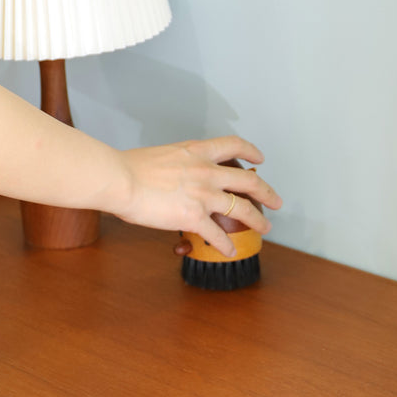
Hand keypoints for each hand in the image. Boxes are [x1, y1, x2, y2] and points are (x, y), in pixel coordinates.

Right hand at [113, 136, 281, 256]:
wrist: (120, 179)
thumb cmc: (129, 167)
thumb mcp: (162, 156)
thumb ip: (177, 165)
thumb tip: (176, 175)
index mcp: (197, 152)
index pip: (233, 145)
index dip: (251, 151)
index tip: (259, 159)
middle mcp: (207, 171)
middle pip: (248, 181)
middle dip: (267, 192)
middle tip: (277, 201)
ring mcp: (204, 195)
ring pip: (243, 209)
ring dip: (258, 220)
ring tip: (265, 228)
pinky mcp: (194, 217)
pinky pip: (217, 235)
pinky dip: (226, 246)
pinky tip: (230, 251)